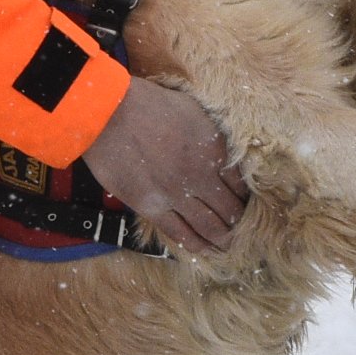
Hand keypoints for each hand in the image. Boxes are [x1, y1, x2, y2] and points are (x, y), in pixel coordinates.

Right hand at [79, 77, 246, 255]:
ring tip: (228, 248)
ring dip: (222, 240)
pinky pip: (179, 233)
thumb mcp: (195, 111)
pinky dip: (195, 245)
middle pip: (230, 211)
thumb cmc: (150, 104)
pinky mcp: (152, 207)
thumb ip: (212, 136)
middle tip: (243, 234)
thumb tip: (223, 152)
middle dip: (239, 225)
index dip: (245, 200)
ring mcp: (177, 195)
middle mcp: (202, 176)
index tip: (245, 207)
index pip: (241, 186)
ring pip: (209, 227)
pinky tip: (204, 250)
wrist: (110, 113)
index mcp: (216, 150)